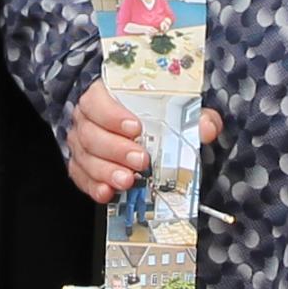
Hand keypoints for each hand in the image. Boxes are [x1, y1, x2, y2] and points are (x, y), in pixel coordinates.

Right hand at [61, 84, 224, 204]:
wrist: (144, 134)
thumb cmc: (156, 117)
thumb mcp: (178, 111)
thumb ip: (193, 117)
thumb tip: (206, 128)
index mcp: (105, 95)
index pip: (98, 100)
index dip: (113, 115)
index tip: (136, 128)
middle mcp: (88, 119)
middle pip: (91, 132)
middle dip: (116, 149)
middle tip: (140, 161)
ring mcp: (82, 144)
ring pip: (85, 157)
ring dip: (106, 171)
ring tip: (128, 180)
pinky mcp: (81, 167)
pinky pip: (81, 177)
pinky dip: (94, 186)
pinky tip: (107, 192)